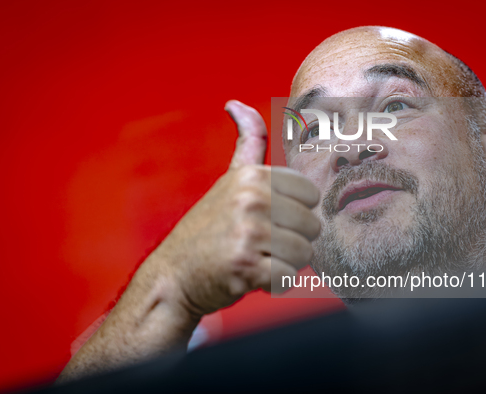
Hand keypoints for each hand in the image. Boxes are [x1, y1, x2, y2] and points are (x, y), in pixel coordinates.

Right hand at [57, 100, 320, 381]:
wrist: (173, 276)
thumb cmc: (208, 229)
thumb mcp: (229, 179)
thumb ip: (247, 142)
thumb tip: (236, 103)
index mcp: (254, 175)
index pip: (311, 196)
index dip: (293, 214)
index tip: (265, 220)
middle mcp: (252, 198)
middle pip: (312, 226)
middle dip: (290, 241)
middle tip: (257, 244)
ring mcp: (249, 232)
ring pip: (305, 253)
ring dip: (283, 263)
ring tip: (254, 259)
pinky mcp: (247, 266)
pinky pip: (288, 277)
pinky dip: (273, 283)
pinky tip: (248, 276)